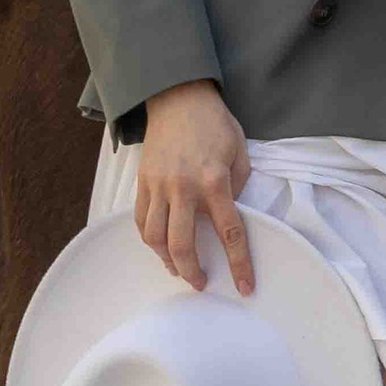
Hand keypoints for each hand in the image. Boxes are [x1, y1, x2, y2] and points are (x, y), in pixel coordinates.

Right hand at [133, 80, 254, 294]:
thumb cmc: (214, 123)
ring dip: (166, 259)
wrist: (178, 97)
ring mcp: (158, 185)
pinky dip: (149, 238)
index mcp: (214, 181)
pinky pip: (140, 219)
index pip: (229, 232)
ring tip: (178, 267)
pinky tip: (160, 245)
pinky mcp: (142, 181)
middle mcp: (183, 187)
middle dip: (192, 272)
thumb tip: (231, 214)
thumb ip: (238, 186)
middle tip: (200, 282)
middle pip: (181, 244)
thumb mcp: (240, 151)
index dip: (238, 264)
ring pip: (154, 237)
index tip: (244, 287)